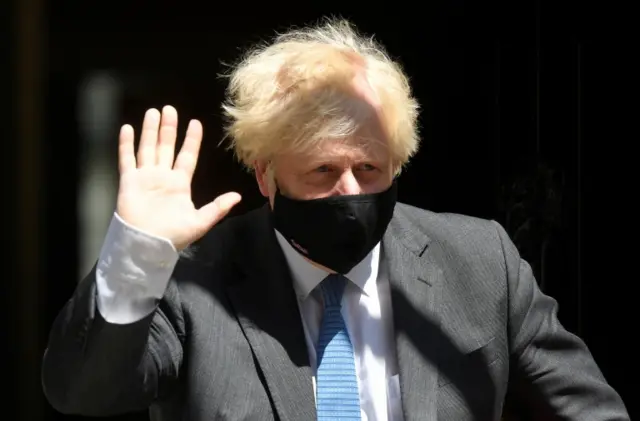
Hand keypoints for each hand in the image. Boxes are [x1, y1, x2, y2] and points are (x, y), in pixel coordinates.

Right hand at [116, 105, 240, 250]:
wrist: (147, 245)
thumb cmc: (174, 235)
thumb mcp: (201, 221)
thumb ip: (218, 207)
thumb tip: (238, 196)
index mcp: (180, 184)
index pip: (187, 156)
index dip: (191, 140)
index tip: (195, 123)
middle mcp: (163, 177)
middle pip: (166, 147)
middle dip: (169, 128)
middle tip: (170, 109)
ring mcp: (145, 178)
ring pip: (148, 148)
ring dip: (150, 130)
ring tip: (154, 112)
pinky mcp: (129, 181)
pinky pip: (127, 159)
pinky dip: (127, 144)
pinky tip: (128, 128)